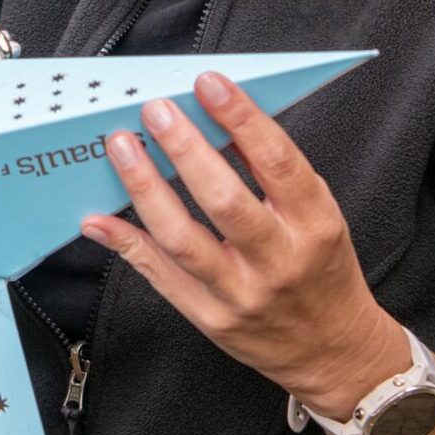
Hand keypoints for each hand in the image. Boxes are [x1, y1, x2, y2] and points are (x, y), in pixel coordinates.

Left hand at [83, 70, 408, 416]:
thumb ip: (276, 176)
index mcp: (315, 225)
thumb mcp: (321, 216)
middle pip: (225, 200)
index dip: (242, 118)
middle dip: (185, 149)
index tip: (209, 84)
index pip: (278, 162)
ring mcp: (242, 295)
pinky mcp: (211, 319)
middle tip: (156, 111)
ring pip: (184, 239)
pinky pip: (161, 276)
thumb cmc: (323, 272)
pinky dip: (127, 244)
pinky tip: (100, 218)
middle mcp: (279, 261)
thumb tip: (221, 122)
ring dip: (146, 188)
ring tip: (122, 148)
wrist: (333, 351)